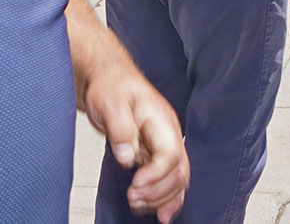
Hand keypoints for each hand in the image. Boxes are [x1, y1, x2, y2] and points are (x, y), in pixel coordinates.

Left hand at [82, 53, 188, 222]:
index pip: (171, 154)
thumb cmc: (112, 87)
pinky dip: (167, 199)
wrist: (110, 80)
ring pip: (177, 180)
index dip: (156, 175)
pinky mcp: (156, 156)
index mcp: (161, 120)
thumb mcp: (111, 103)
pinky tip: (161, 214)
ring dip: (160, 199)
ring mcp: (165, 146)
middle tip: (132, 198)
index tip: (135, 185)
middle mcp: (168, 135)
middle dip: (158, 192)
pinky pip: (170, 181)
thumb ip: (120, 130)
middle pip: (179, 172)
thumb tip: (127, 157)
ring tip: (135, 204)